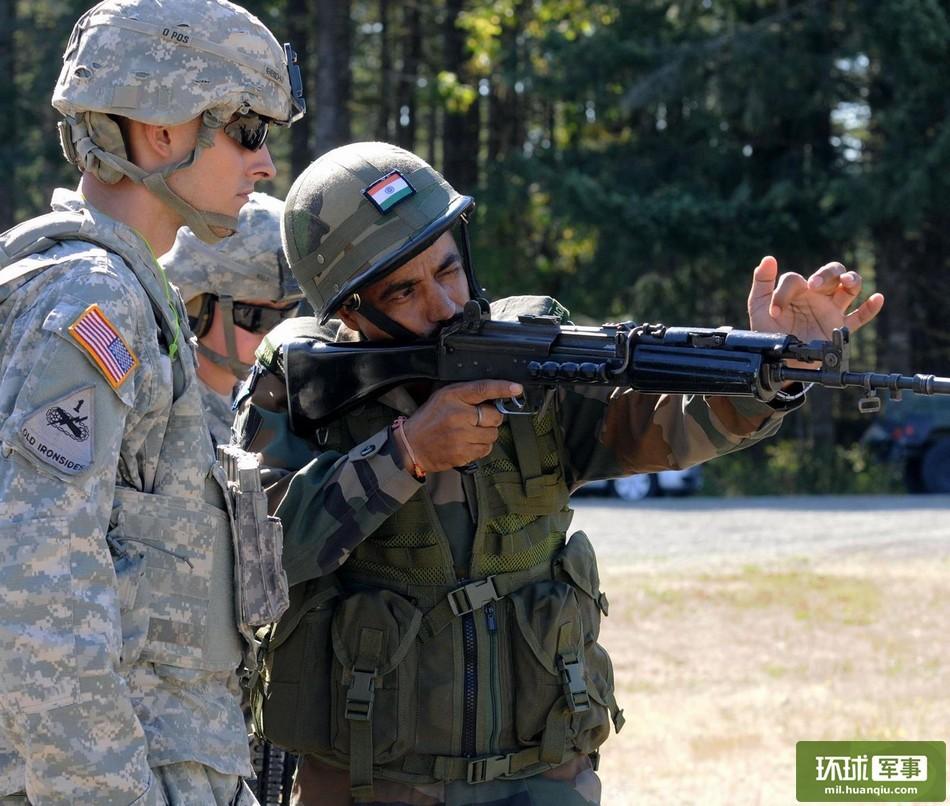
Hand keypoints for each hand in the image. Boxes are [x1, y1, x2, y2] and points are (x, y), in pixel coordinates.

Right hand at [400, 380, 521, 472]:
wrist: (411, 446)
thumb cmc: (429, 420)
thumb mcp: (443, 397)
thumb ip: (466, 395)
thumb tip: (494, 398)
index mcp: (453, 397)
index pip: (483, 389)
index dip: (502, 388)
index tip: (517, 388)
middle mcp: (458, 415)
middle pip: (495, 416)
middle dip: (491, 419)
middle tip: (477, 420)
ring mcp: (461, 436)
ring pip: (493, 435)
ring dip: (486, 435)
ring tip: (470, 433)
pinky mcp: (463, 454)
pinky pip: (486, 450)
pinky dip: (480, 447)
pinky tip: (466, 444)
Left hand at [747, 256, 884, 356]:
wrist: (777, 357)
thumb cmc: (768, 330)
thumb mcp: (758, 306)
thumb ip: (762, 283)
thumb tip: (768, 258)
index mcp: (797, 289)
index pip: (796, 279)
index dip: (784, 292)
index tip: (775, 311)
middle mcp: (817, 295)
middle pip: (833, 272)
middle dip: (827, 274)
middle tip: (815, 285)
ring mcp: (830, 310)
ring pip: (850, 288)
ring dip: (853, 280)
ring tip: (849, 283)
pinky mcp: (839, 327)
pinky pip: (859, 317)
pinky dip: (870, 308)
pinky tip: (878, 298)